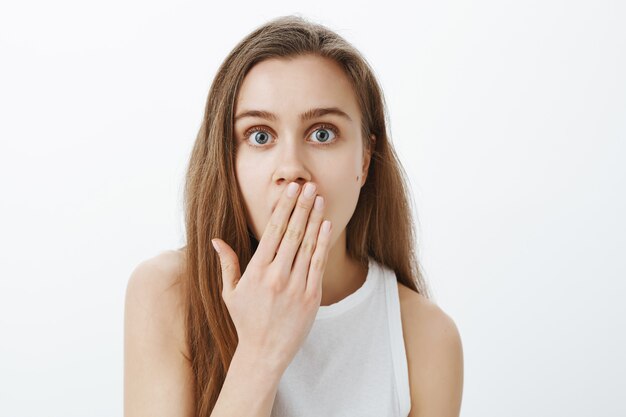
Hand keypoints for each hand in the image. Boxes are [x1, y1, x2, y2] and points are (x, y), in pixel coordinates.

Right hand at [211, 181, 331, 370]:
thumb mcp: (230, 292)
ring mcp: (296, 286)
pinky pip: (318, 264)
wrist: (264, 353)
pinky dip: (323, 243)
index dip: (284, 208)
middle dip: (302, 206)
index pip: (273, 231)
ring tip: (320, 198)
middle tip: (309, 185)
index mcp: (257, 271)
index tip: (291, 190)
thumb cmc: (246, 321)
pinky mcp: (311, 296)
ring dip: (314, 219)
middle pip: (293, 232)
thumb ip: (227, 263)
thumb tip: (216, 240)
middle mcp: (277, 275)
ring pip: (307, 245)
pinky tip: (326, 225)